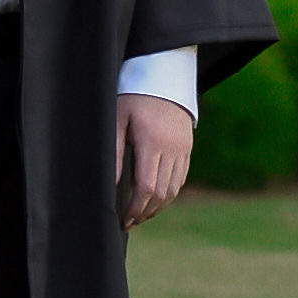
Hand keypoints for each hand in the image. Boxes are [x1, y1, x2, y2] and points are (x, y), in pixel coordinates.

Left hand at [115, 92, 193, 229]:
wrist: (164, 75)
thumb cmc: (134, 96)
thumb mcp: (118, 118)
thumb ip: (114, 152)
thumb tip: (110, 185)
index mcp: (152, 141)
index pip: (146, 187)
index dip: (135, 208)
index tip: (124, 220)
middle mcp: (172, 148)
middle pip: (162, 193)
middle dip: (145, 212)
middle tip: (130, 222)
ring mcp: (183, 149)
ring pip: (174, 189)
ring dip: (158, 206)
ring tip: (141, 213)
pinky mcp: (188, 148)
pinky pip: (181, 179)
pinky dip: (169, 193)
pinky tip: (156, 197)